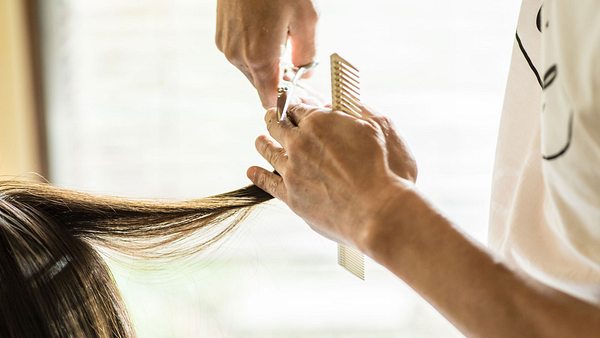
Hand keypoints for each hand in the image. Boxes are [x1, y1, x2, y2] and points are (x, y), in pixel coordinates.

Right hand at [216, 0, 318, 107]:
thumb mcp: (308, 19)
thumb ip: (308, 55)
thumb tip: (304, 73)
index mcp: (259, 57)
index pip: (271, 99)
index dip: (287, 101)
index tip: (301, 97)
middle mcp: (237, 56)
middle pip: (262, 85)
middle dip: (280, 82)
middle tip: (301, 69)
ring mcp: (226, 46)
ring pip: (252, 70)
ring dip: (269, 66)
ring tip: (286, 44)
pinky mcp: (221, 35)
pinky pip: (242, 55)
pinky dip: (256, 52)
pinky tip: (270, 34)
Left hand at [247, 104, 416, 247]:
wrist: (379, 213)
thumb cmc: (387, 170)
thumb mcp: (382, 127)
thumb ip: (360, 110)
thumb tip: (346, 101)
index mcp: (320, 122)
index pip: (297, 105)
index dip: (295, 102)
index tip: (292, 102)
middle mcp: (300, 143)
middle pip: (277, 124)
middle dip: (274, 117)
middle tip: (272, 115)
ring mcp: (292, 171)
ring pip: (268, 150)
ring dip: (263, 141)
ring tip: (260, 139)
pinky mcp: (291, 197)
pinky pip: (266, 182)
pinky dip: (257, 175)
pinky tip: (252, 172)